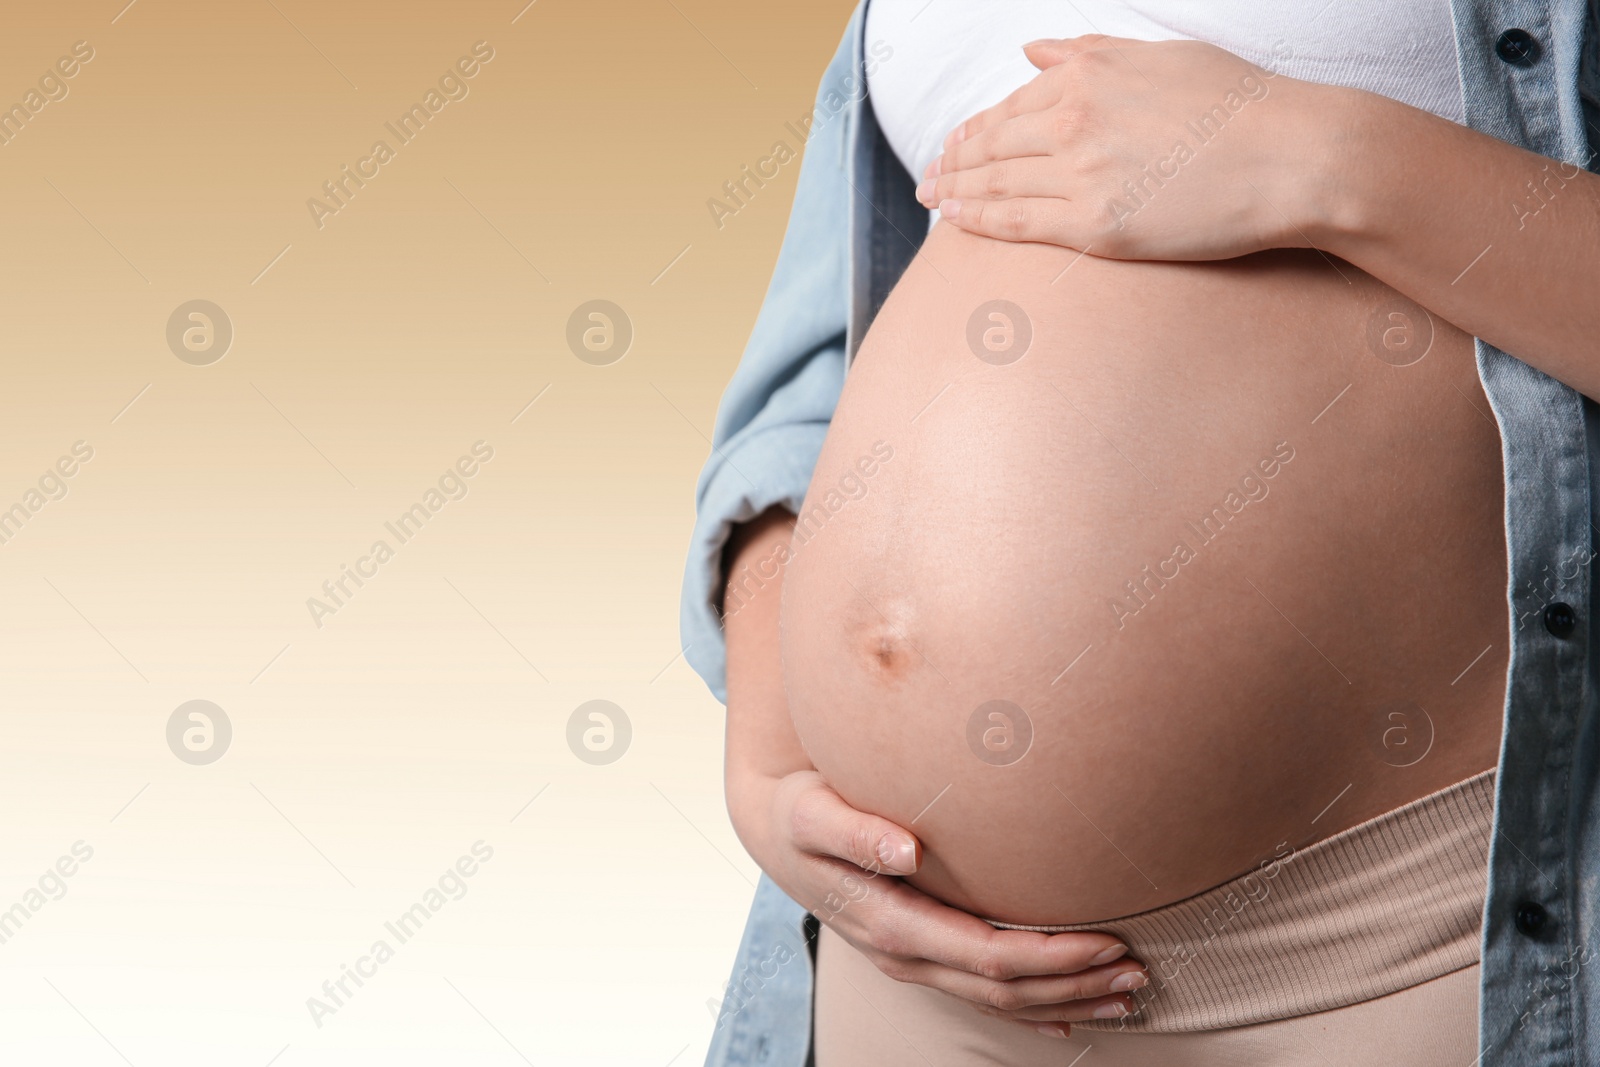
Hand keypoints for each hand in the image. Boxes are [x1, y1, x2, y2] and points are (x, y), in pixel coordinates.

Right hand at [720, 507, 1144, 1034]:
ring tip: (1128, 991)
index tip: (1106, 941)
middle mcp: (905, 954)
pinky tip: (1075, 1014)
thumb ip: (856, 830)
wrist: (776, 830)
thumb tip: (906, 850)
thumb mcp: (813, 811)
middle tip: (1138, 973)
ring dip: (1066, 999)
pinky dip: (1034, 1009)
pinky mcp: (921, 955)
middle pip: (1002, 987)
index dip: (1048, 956)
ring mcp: (914, 961)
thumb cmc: (802, 812)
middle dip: (1073, 983)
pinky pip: (982, 997)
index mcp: (890, 923)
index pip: (985, 955)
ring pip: (999, 1000)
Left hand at [916, 35, 1338, 259]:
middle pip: (991, 144)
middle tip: (928, 178)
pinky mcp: (1094, 225)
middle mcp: (1072, 119)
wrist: (1294, 156)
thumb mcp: (1160, 55)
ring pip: (996, 183)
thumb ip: (1089, 53)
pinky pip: (1017, 223)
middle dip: (953, 162)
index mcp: (1086, 74)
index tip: (954, 144)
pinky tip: (955, 222)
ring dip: (955, 191)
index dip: (974, 129)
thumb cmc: (1240, 106)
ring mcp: (1079, 174)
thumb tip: (1033, 49)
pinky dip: (978, 220)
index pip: (1009, 105)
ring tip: (933, 200)